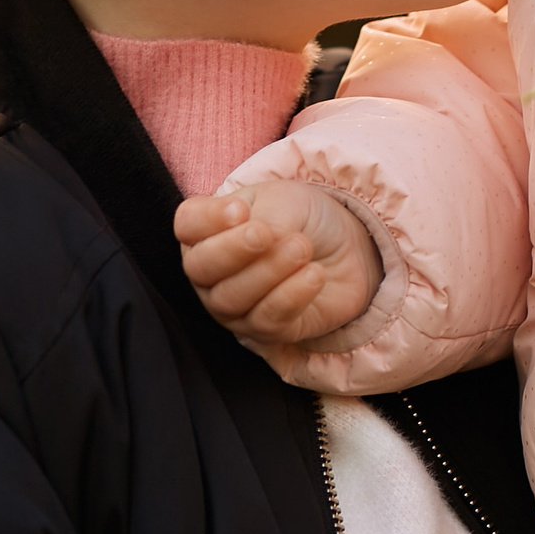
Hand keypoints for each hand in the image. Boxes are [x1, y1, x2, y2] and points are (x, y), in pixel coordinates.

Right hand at [174, 180, 382, 346]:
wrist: (346, 247)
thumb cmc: (303, 219)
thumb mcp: (284, 202)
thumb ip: (264, 218)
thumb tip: (260, 240)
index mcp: (208, 231)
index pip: (188, 224)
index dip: (207, 218)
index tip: (240, 209)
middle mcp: (212, 273)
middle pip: (199, 267)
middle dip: (232, 249)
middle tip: (265, 234)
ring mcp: (235, 306)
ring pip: (230, 298)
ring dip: (267, 271)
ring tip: (302, 248)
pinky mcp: (267, 331)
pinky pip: (267, 321)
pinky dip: (291, 296)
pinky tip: (314, 275)